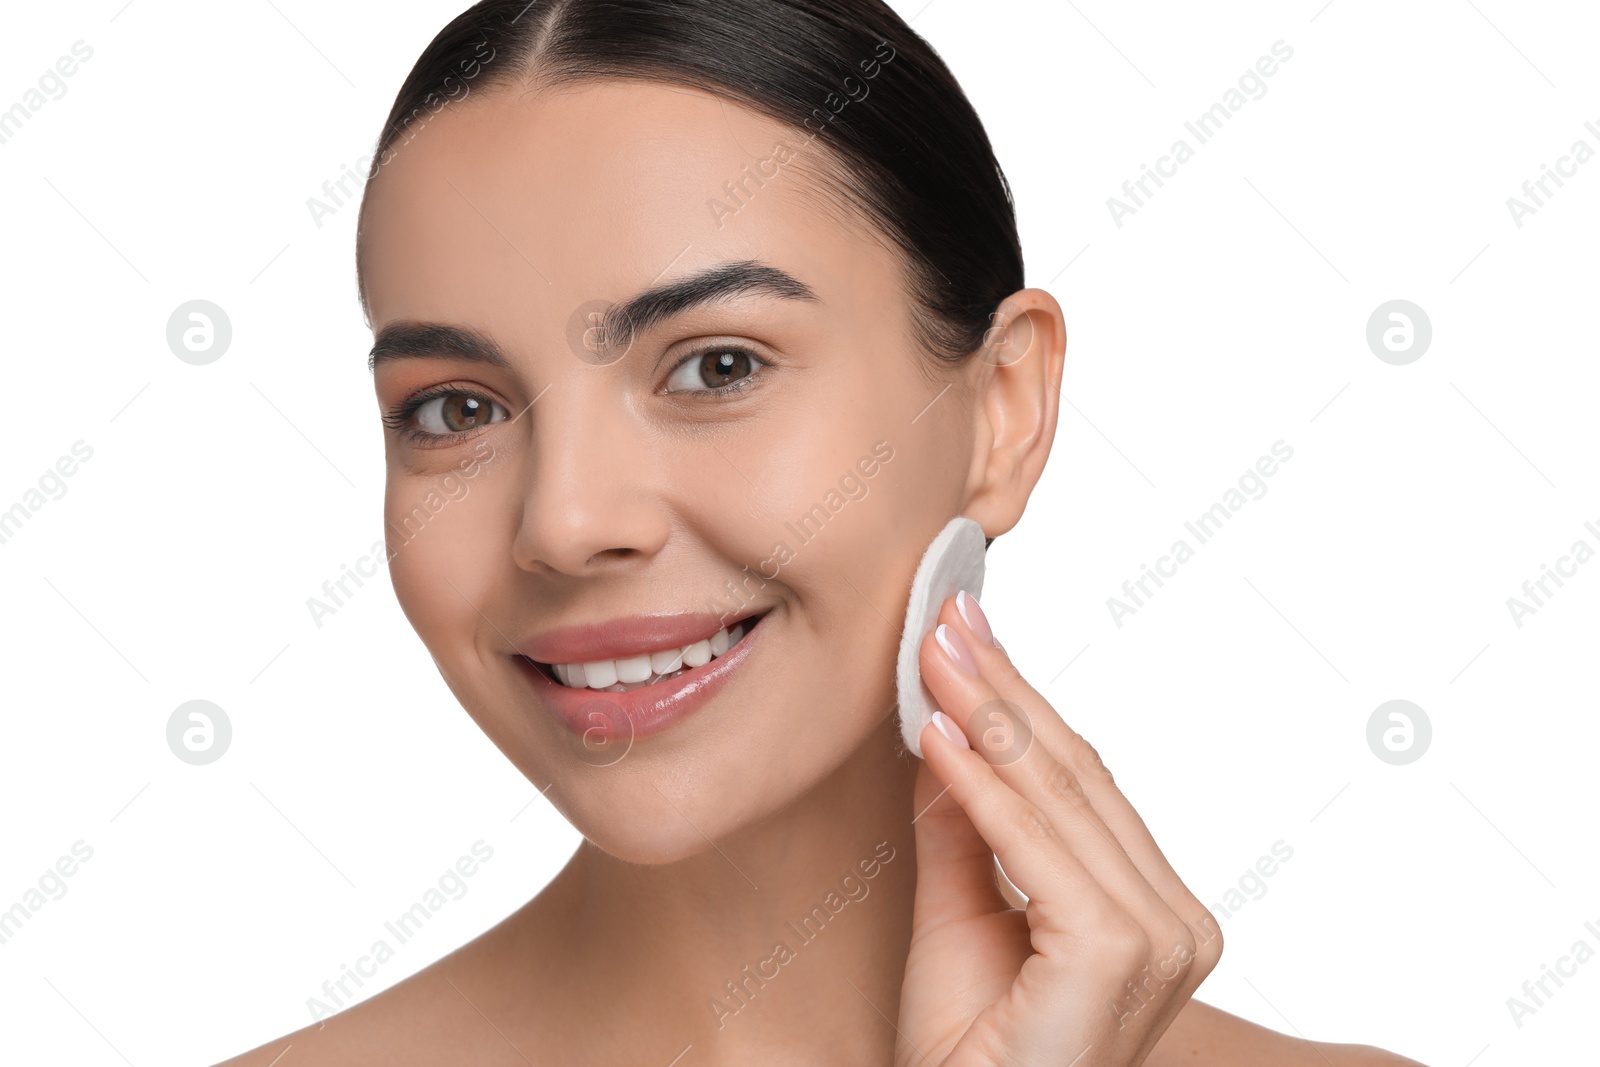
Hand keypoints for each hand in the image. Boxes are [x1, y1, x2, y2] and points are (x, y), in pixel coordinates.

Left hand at [896, 591, 1221, 1066]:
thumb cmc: (970, 1050)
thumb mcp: (958, 913)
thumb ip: (964, 826)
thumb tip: (948, 730)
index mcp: (1154, 910)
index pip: (1082, 782)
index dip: (1018, 702)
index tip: (963, 634)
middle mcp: (1175, 922)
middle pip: (1076, 776)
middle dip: (1002, 689)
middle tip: (944, 618)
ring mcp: (1158, 938)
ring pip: (1059, 799)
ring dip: (988, 717)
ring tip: (932, 654)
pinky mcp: (1119, 953)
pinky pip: (1034, 848)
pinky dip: (984, 788)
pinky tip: (939, 734)